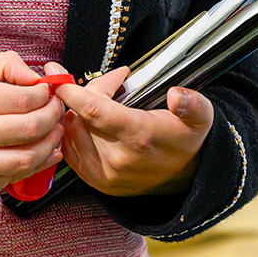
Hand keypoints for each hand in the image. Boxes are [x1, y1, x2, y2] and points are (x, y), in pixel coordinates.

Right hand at [0, 51, 64, 192]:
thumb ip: (3, 65)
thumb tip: (37, 77)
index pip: (22, 99)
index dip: (46, 95)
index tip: (49, 92)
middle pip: (29, 129)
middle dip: (53, 117)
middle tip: (57, 109)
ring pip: (25, 159)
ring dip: (50, 144)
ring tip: (54, 131)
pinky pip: (11, 178)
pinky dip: (36, 166)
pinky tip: (44, 152)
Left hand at [51, 63, 213, 197]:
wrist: (183, 178)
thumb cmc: (185, 140)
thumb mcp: (200, 117)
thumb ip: (192, 104)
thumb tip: (176, 95)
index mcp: (138, 137)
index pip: (94, 111)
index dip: (72, 92)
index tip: (57, 76)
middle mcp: (116, 159)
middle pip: (80, 115)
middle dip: (88, 91)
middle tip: (112, 82)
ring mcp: (102, 173)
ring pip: (70, 131)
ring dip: (77, 110)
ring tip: (101, 99)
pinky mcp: (94, 180)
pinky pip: (68, 148)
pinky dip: (71, 129)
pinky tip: (85, 119)